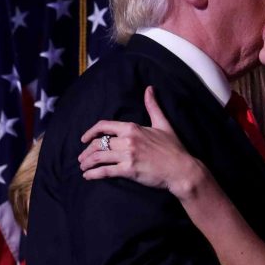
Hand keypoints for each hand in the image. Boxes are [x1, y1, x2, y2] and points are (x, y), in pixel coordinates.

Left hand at [79, 86, 205, 198]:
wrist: (182, 169)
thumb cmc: (174, 148)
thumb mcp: (163, 124)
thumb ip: (153, 107)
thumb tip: (149, 89)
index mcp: (133, 128)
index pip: (104, 126)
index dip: (90, 132)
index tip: (83, 138)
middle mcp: (128, 140)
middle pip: (98, 143)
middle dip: (86, 151)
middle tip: (82, 158)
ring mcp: (128, 155)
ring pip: (98, 157)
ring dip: (87, 163)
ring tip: (83, 167)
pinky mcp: (129, 171)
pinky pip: (105, 171)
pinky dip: (93, 174)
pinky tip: (88, 176)